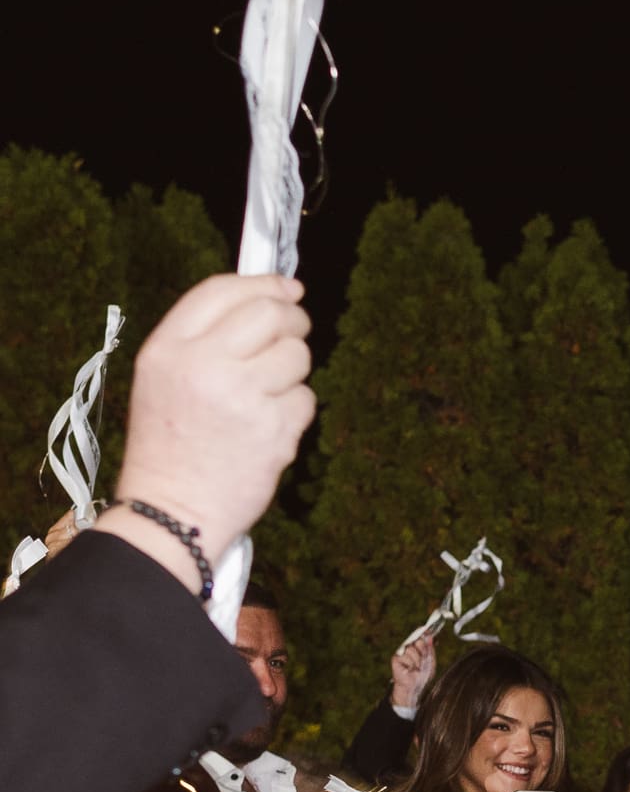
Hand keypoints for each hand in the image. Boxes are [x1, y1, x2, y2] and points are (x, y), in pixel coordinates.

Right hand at [103, 274, 314, 578]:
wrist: (172, 509)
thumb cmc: (171, 444)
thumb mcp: (163, 378)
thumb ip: (204, 339)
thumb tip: (267, 301)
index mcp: (167, 348)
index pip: (221, 290)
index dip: (262, 282)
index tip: (286, 286)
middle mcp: (204, 365)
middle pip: (270, 314)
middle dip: (292, 319)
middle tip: (294, 333)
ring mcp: (242, 398)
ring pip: (296, 355)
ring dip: (293, 370)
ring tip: (267, 394)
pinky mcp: (274, 430)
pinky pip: (305, 399)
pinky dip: (295, 411)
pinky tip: (269, 428)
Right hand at [390, 634, 436, 709]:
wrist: (415, 687)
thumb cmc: (422, 675)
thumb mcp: (430, 661)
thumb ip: (430, 649)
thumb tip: (430, 636)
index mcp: (418, 647)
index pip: (421, 636)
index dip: (424, 632)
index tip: (427, 630)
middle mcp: (409, 647)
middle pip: (417, 641)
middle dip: (423, 650)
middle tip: (424, 660)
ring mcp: (402, 652)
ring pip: (411, 649)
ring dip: (417, 661)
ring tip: (417, 668)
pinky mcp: (396, 658)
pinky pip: (405, 656)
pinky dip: (410, 664)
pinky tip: (409, 670)